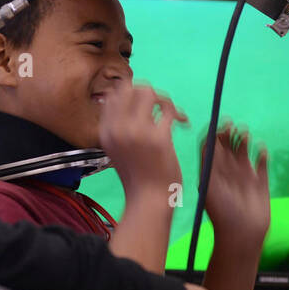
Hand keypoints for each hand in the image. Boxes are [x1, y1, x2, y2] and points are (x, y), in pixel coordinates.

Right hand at [97, 84, 187, 199]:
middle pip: (130, 88)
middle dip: (148, 92)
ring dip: (164, 99)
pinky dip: (178, 113)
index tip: (144, 104)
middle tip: (159, 106)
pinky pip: (169, 109)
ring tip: (171, 113)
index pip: (113, 95)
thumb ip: (119, 128)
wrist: (148, 201)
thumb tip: (128, 101)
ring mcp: (137, 133)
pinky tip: (182, 123)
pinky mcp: (159, 139)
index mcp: (106, 131)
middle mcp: (118, 129)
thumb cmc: (136, 177)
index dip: (131, 93)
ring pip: (149, 93)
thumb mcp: (117, 150)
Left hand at [201, 121, 269, 248]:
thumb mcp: (210, 186)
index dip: (214, 133)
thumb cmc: (222, 212)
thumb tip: (208, 140)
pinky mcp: (260, 181)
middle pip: (228, 144)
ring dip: (245, 138)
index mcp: (213, 171)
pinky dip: (262, 153)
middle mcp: (227, 170)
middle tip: (233, 125)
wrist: (242, 234)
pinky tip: (261, 151)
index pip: (211, 146)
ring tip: (245, 134)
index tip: (220, 124)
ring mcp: (245, 175)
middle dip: (230, 132)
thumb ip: (209, 164)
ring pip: (244, 149)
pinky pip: (262, 162)